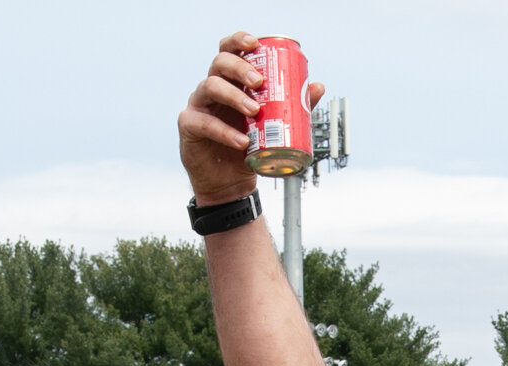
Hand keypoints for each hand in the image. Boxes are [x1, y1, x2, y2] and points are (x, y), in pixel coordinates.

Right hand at [177, 31, 323, 203]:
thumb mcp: (273, 125)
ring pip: (210, 86)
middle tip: (259, 82)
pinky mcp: (189, 126)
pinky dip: (224, 132)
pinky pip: (204, 123)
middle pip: (220, 62)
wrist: (231, 183)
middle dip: (240, 67)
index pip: (230, 50)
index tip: (255, 43)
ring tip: (254, 111)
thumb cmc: (249, 148)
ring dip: (234, 96)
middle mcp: (213, 87)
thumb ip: (293, 105)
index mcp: (231, 80)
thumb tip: (317, 86)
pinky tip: (242, 141)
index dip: (239, 40)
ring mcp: (199, 105)